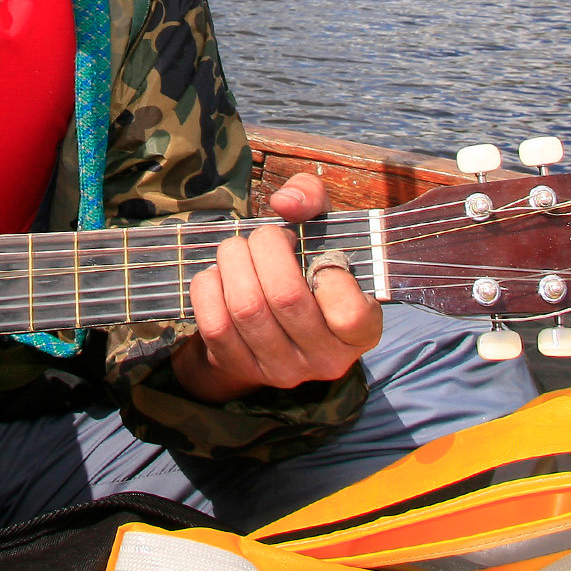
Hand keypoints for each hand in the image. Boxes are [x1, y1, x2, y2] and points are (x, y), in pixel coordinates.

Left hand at [172, 173, 381, 403]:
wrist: (270, 321)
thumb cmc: (305, 266)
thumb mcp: (320, 229)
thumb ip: (312, 200)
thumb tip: (285, 203)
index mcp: (360, 331)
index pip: (349, 313)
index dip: (328, 273)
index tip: (314, 253)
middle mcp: (325, 359)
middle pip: (285, 298)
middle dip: (265, 249)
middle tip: (263, 236)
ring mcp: (281, 370)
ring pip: (246, 309)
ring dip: (233, 262)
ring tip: (238, 249)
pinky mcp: (240, 368)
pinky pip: (216, 324)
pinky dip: (209, 287)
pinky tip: (219, 275)